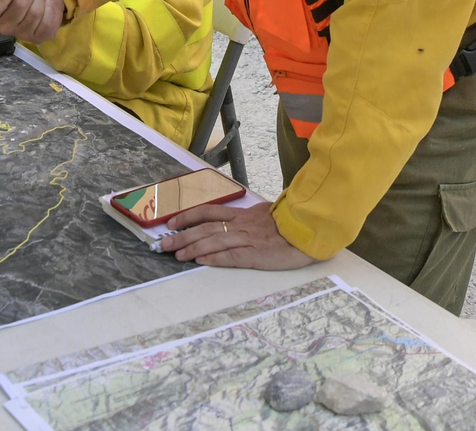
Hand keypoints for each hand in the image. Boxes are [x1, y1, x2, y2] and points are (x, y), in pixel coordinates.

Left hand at [159, 201, 317, 269]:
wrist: (312, 230)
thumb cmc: (291, 224)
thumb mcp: (266, 214)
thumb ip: (248, 217)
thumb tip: (234, 220)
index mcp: (242, 215)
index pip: (208, 213)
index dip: (187, 216)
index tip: (171, 223)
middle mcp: (241, 225)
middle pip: (205, 228)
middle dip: (182, 236)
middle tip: (164, 244)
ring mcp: (249, 239)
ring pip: (214, 241)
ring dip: (193, 248)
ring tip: (177, 254)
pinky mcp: (258, 255)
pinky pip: (232, 256)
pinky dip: (215, 258)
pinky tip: (201, 261)